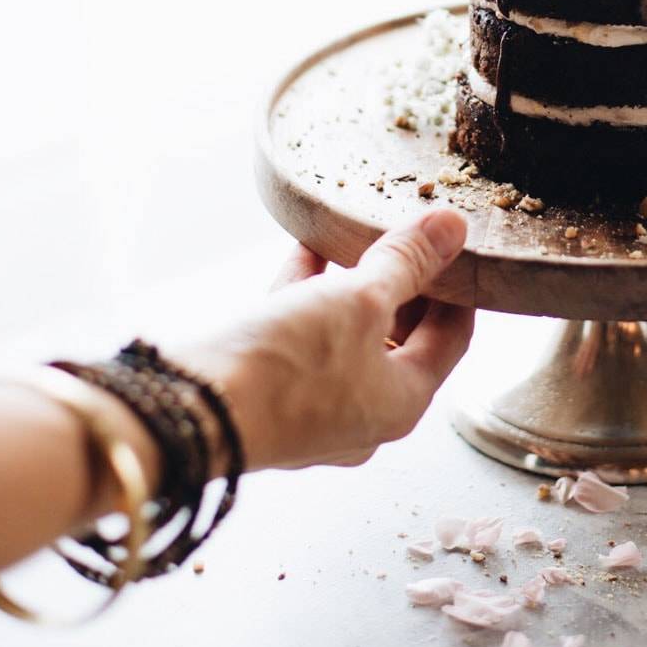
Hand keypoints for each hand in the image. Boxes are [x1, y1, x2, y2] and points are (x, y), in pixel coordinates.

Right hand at [189, 209, 473, 471]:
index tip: (454, 247)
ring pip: (347, 339)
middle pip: (400, 340)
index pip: (453, 338)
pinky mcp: (271, 399)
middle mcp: (363, 419)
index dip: (458, 287)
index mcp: (402, 404)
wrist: (187, 414)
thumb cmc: (286, 366)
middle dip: (401, 285)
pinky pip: (304, 342)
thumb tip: (453, 228)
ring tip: (351, 237)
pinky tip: (303, 256)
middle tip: (403, 236)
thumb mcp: (360, 300)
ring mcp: (314, 414)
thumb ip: (408, 262)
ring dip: (351, 287)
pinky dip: (309, 300)